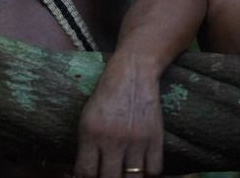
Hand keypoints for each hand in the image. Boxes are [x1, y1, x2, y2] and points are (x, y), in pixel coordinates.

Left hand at [73, 55, 163, 177]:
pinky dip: (148, 173)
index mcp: (90, 133)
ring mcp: (135, 140)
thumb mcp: (87, 118)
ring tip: (124, 172)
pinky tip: (142, 168)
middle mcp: (112, 139)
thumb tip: (84, 175)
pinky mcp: (155, 138)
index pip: (85, 173)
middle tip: (109, 174)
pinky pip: (154, 170)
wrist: (133, 72)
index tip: (91, 176)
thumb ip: (86, 146)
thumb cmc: (106, 96)